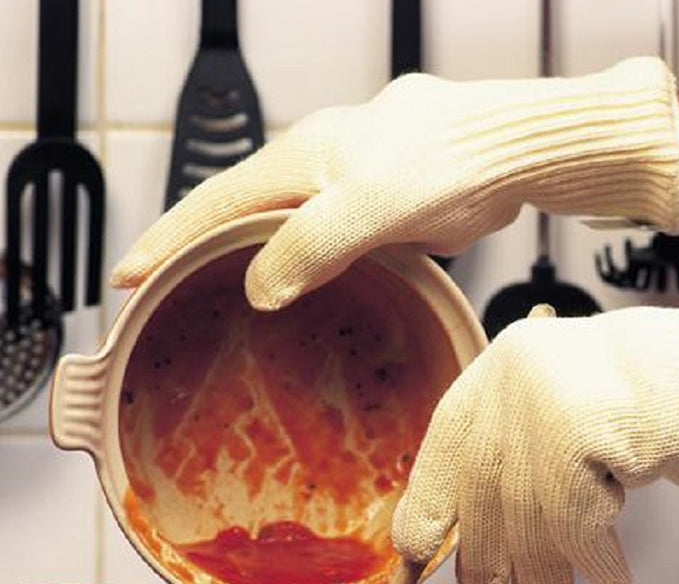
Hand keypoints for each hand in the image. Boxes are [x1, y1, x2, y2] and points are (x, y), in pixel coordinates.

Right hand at [112, 57, 678, 309]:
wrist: (518, 153)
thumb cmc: (451, 163)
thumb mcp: (368, 207)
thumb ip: (311, 245)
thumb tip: (260, 288)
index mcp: (303, 157)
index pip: (215, 201)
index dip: (168, 239)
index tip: (128, 274)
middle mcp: (321, 166)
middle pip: (243, 212)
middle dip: (200, 251)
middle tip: (165, 294)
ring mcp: (354, 185)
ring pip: (290, 230)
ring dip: (255, 263)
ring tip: (223, 303)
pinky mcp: (386, 208)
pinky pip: (333, 243)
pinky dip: (309, 270)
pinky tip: (308, 298)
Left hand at [391, 258, 678, 583]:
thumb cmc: (649, 409)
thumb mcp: (565, 415)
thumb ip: (512, 456)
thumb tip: (451, 536)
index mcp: (504, 365)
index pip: (445, 445)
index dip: (428, 509)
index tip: (420, 558)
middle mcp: (522, 372)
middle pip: (485, 488)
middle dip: (487, 555)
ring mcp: (562, 395)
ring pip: (527, 511)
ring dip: (541, 568)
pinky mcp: (605, 426)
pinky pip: (579, 519)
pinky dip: (593, 557)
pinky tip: (611, 571)